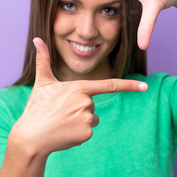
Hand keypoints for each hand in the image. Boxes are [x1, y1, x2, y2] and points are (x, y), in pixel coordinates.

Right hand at [9, 37, 147, 155]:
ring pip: (92, 118)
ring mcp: (87, 118)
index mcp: (79, 87)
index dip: (129, 86)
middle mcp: (86, 102)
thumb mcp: (42, 83)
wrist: (31, 137)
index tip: (145, 87)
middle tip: (61, 113)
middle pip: (93, 104)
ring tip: (62, 123)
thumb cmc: (37, 108)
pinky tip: (65, 133)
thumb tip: (37, 39)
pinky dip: (78, 133)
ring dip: (80, 121)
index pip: (109, 85)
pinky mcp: (86, 134)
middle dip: (80, 108)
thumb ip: (43, 60)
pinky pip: (88, 131)